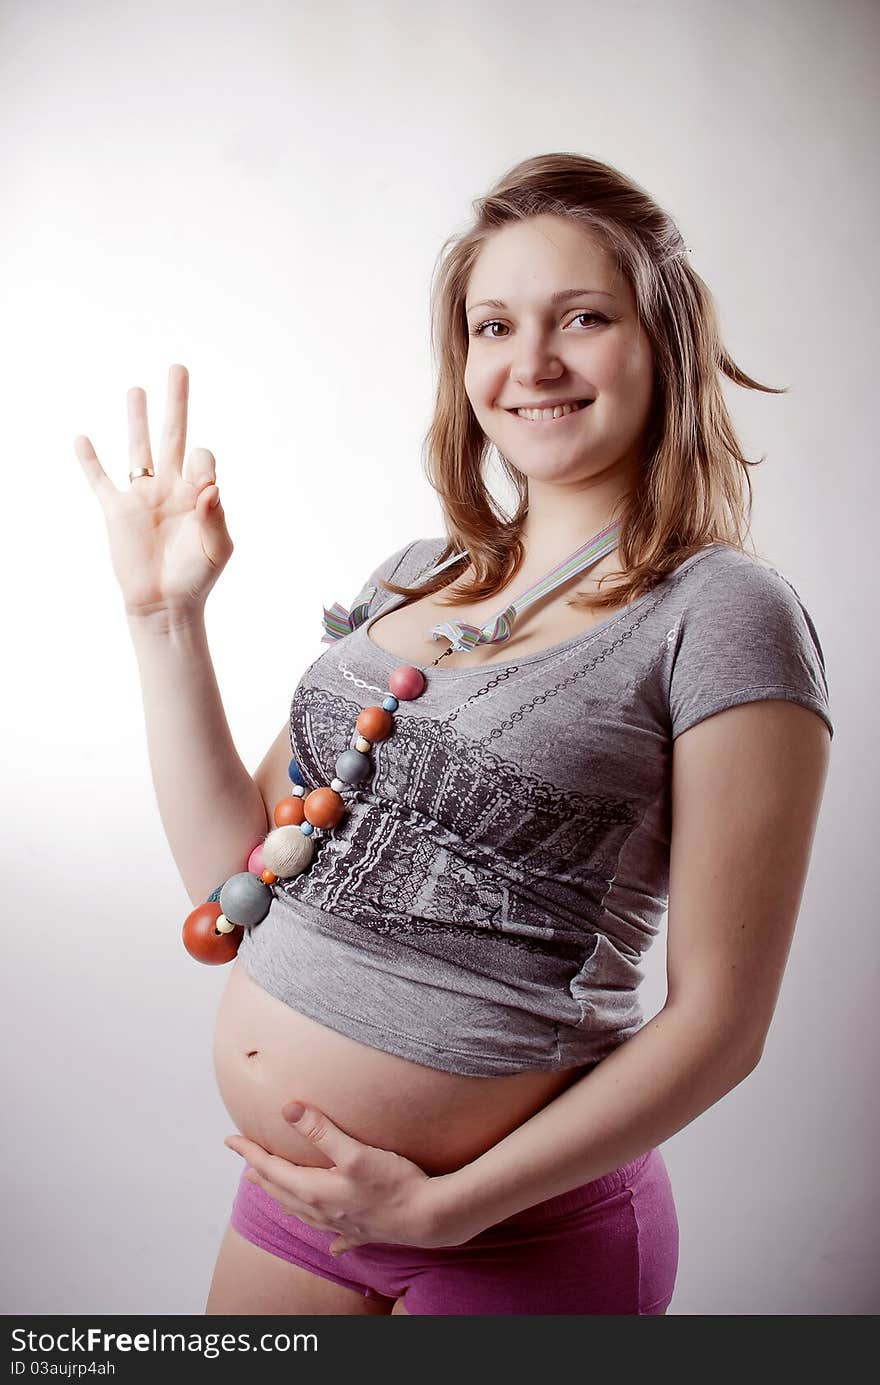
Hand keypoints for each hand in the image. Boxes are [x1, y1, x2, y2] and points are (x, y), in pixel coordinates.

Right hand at [74, 363, 233, 619]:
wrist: (165, 604)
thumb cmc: (197, 577)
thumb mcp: (218, 549)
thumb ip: (216, 517)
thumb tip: (209, 486)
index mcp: (197, 493)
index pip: (202, 458)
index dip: (203, 464)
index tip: (202, 487)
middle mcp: (170, 487)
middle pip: (173, 434)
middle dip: (176, 402)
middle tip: (178, 368)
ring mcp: (141, 496)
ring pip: (137, 448)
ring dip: (136, 418)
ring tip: (136, 390)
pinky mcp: (116, 511)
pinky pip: (99, 480)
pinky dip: (89, 461)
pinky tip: (82, 439)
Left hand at [224, 1101, 473, 1255]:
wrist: (429, 1217)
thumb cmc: (394, 1183)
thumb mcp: (355, 1152)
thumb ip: (322, 1131)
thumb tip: (288, 1109)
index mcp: (315, 1191)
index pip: (271, 1169)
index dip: (250, 1153)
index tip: (231, 1140)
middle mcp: (322, 1211)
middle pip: (282, 1191)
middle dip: (261, 1174)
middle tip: (246, 1162)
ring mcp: (341, 1224)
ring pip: (302, 1212)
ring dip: (284, 1198)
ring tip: (273, 1192)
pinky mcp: (362, 1232)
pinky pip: (335, 1236)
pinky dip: (327, 1235)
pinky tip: (330, 1242)